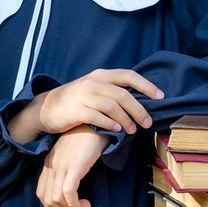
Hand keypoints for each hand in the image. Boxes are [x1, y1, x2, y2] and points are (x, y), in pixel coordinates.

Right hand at [37, 69, 160, 135]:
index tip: (160, 97)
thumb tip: (140, 100)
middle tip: (148, 123)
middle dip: (139, 110)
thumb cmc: (76, 100)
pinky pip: (97, 117)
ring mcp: (84, 95)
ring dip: (126, 120)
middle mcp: (93, 82)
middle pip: (123, 95)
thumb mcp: (94, 89)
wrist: (47, 107)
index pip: (128, 75)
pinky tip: (117, 131)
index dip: (146, 85)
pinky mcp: (76, 110)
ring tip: (132, 130)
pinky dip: (110, 124)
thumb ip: (112, 90)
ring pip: (112, 106)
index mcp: (101, 75)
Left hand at [37, 127, 108, 206]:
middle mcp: (51, 166)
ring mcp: (61, 166)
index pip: (41, 192)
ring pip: (56, 198)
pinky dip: (75, 203)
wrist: (95, 125)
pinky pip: (68, 192)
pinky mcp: (74, 167)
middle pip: (46, 198)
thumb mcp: (71, 155)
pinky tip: (84, 204)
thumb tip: (70, 190)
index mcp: (49, 163)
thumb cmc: (86, 140)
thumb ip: (66, 169)